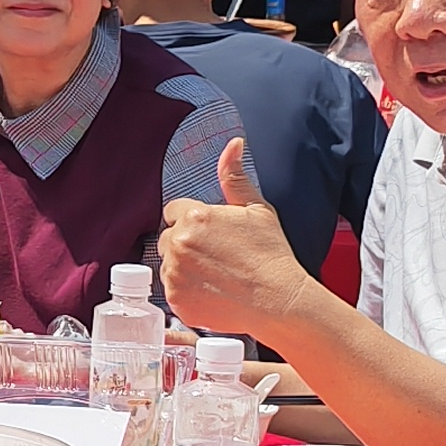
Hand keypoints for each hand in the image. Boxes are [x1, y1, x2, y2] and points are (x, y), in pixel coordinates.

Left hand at [156, 139, 317, 344]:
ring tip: (214, 275)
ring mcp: (175, 273)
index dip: (192, 222)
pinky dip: (185, 291)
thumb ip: (235, 176)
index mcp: (195, 217)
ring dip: (183, 267)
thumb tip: (233, 144)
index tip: (210, 236)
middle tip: (215, 256)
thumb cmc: (271, 256)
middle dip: (185, 244)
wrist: (278, 301)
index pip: (174, 212)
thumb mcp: (257, 209)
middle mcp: (180, 243)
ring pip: (168, 264)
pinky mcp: (175, 299)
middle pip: (168, 238)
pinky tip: (211, 291)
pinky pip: (171, 289)